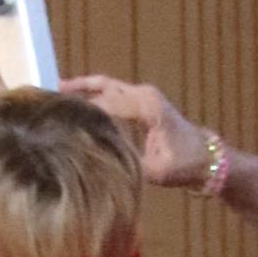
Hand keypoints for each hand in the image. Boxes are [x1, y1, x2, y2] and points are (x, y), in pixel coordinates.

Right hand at [70, 76, 212, 190]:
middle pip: (104, 86)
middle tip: (50, 93)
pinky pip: (113, 93)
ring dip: (84, 88)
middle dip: (77, 88)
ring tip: (57, 91)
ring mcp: (144, 96)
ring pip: (107, 85)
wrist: (207, 158)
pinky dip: (95, 94)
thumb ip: (127, 164)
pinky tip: (79, 102)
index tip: (59, 115)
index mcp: (146, 106)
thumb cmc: (186, 164)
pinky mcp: (143, 103)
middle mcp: (143, 95)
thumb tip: (99, 163)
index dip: (82, 110)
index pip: (106, 103)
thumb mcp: (156, 170)